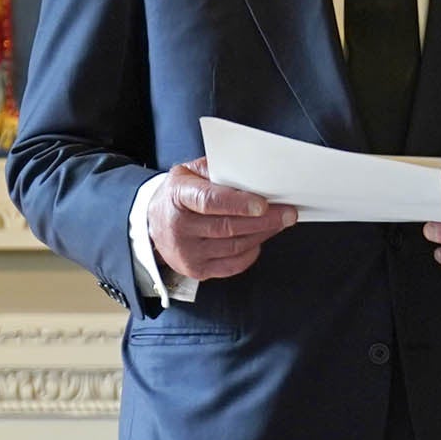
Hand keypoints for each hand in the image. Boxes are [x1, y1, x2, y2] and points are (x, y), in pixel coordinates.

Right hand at [149, 161, 299, 283]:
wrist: (153, 222)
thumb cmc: (178, 195)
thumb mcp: (189, 172)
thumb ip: (217, 169)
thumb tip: (253, 172)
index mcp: (178, 196)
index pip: (210, 202)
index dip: (239, 204)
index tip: (264, 204)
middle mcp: (179, 227)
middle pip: (228, 226)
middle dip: (264, 220)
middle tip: (287, 213)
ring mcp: (187, 252)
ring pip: (234, 246)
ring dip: (262, 234)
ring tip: (278, 223)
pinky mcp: (196, 270)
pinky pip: (232, 264)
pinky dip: (251, 252)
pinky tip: (259, 239)